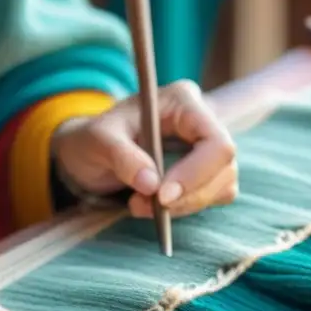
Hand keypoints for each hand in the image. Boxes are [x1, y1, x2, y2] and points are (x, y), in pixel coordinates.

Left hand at [52, 79, 237, 218]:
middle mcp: (201, 121)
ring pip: (222, 185)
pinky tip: (154, 205)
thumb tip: (151, 184)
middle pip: (224, 166)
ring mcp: (205, 147)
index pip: (215, 140)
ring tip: (139, 205)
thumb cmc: (92, 140)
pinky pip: (213, 196)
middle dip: (187, 194)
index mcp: (182, 102)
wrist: (86, 154)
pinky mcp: (203, 171)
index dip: (196, 172)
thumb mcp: (97, 141)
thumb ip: (123, 157)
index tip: (162, 196)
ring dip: (184, 205)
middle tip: (144, 206)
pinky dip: (185, 208)